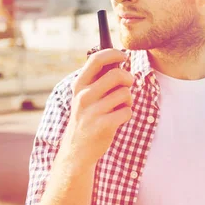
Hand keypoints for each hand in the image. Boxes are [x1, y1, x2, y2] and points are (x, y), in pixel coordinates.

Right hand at [60, 49, 133, 165]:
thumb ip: (99, 78)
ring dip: (128, 100)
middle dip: (128, 79)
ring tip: (118, 107)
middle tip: (127, 85)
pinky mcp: (103, 125)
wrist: (76, 151)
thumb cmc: (87, 117)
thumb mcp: (86, 96)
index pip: (96, 59)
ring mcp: (92, 111)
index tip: (124, 56)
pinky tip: (117, 120)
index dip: (114, 53)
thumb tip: (120, 58)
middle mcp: (83, 96)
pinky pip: (127, 111)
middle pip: (117, 74)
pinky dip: (127, 114)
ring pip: (125, 93)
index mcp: (79, 85)